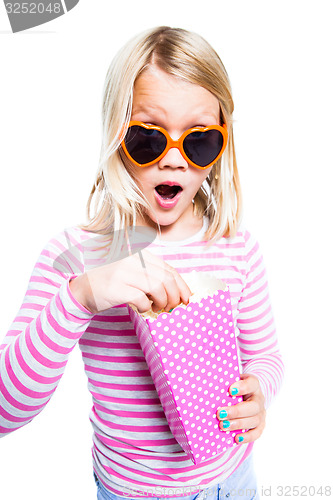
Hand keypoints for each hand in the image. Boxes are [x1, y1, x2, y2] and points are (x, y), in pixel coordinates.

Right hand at [69, 249, 191, 314]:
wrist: (83, 289)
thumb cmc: (113, 283)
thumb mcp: (134, 272)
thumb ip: (153, 275)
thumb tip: (179, 290)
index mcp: (140, 254)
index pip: (169, 268)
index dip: (181, 285)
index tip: (186, 298)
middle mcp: (133, 260)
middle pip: (166, 278)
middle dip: (175, 295)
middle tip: (173, 306)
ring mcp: (123, 272)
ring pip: (157, 287)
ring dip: (162, 302)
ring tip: (158, 308)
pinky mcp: (116, 288)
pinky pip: (141, 299)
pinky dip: (146, 307)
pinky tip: (143, 308)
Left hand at [216, 373, 265, 443]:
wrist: (246, 397)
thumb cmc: (234, 388)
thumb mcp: (231, 381)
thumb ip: (223, 382)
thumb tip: (205, 385)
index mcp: (253, 385)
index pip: (252, 383)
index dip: (243, 387)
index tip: (230, 390)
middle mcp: (259, 399)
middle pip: (253, 406)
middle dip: (236, 411)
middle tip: (220, 414)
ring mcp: (261, 413)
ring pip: (254, 420)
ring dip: (238, 424)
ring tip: (223, 426)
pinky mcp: (260, 425)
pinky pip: (257, 433)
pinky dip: (247, 437)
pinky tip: (236, 438)